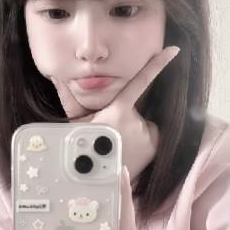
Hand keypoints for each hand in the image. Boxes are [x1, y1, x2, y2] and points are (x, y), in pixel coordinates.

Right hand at [49, 46, 179, 182]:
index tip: (174, 50)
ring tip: (117, 146)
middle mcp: (136, 120)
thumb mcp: (74, 124)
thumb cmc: (81, 151)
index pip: (140, 82)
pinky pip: (149, 138)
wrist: (95, 179)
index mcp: (118, 110)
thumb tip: (56, 77)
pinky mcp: (153, 148)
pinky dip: (142, 142)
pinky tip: (128, 152)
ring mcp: (147, 135)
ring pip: (142, 125)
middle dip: (124, 118)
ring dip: (132, 132)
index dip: (157, 65)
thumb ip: (68, 99)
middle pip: (134, 111)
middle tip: (108, 135)